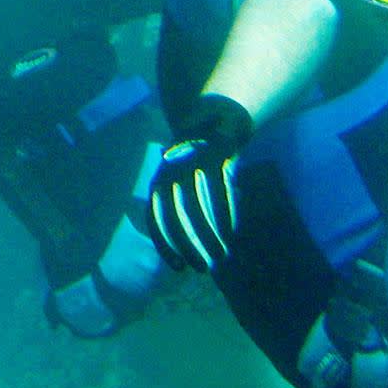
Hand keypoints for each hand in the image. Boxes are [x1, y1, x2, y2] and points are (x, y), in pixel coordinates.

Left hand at [148, 94, 252, 271]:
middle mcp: (170, 173)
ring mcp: (191, 165)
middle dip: (188, 245)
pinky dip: (225, 215)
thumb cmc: (195, 161)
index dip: (165, 245)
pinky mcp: (214, 157)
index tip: (178, 268)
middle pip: (175, 217)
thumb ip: (175, 206)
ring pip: (197, 207)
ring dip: (209, 235)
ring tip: (221, 255)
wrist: (213, 119)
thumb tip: (181, 243)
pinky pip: (218, 192)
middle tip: (202, 268)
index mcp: (159, 181)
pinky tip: (231, 233)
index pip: (156, 219)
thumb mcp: (177, 180)